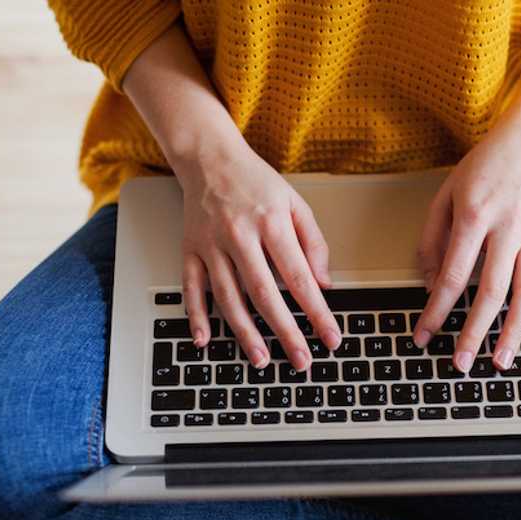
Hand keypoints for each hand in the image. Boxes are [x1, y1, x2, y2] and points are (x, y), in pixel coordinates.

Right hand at [174, 143, 339, 370]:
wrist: (209, 158)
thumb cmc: (256, 182)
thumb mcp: (295, 203)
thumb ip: (314, 243)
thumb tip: (324, 284)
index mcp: (271, 223)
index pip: (299, 277)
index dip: (317, 311)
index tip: (330, 337)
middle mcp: (239, 235)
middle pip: (264, 293)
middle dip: (285, 331)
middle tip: (300, 360)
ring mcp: (211, 244)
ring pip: (228, 296)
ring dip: (244, 332)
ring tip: (261, 359)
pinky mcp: (190, 250)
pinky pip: (191, 288)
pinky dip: (196, 316)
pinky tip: (204, 339)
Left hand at [413, 134, 520, 372]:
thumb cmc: (483, 168)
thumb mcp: (444, 196)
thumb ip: (433, 240)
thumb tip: (431, 285)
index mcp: (474, 216)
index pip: (453, 274)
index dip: (436, 309)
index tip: (424, 334)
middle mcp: (508, 229)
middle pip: (492, 291)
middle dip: (474, 332)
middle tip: (461, 363)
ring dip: (515, 331)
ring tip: (502, 361)